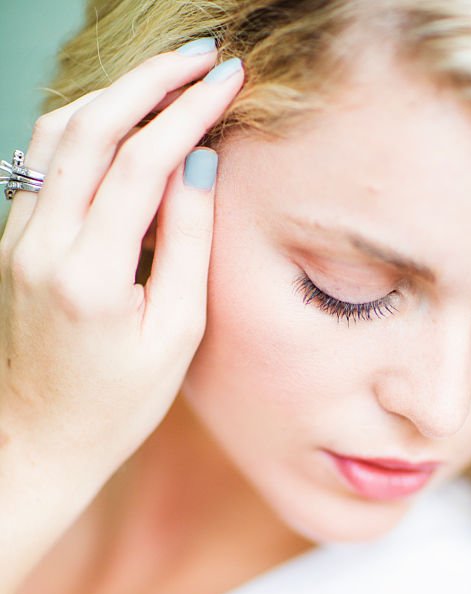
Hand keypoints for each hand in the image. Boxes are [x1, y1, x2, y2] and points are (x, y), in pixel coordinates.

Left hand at [0, 41, 242, 492]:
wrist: (39, 439)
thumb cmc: (116, 405)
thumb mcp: (174, 336)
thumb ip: (187, 245)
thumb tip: (199, 164)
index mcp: (89, 276)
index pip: (142, 163)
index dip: (189, 113)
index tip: (228, 80)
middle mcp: (40, 246)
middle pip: (92, 128)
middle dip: (151, 81)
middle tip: (202, 56)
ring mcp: (16, 240)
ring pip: (57, 133)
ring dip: (114, 96)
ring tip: (165, 78)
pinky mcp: (11, 242)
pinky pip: (43, 162)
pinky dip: (85, 129)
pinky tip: (121, 122)